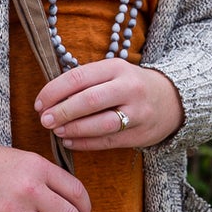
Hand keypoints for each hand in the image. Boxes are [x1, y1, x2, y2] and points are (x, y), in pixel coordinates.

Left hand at [35, 60, 183, 150]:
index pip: (79, 77)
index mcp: (116, 68)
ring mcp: (137, 112)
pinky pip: (108, 141)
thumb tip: (48, 100)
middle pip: (89, 101)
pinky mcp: (140, 134)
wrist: (172, 100)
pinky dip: (85, 143)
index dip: (54, 91)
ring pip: (100, 124)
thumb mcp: (112, 73)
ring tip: (57, 132)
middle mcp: (129, 88)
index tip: (39, 103)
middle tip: (44, 120)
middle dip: (62, 112)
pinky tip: (70, 142)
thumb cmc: (129, 85)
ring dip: (73, 129)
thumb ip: (85, 82)